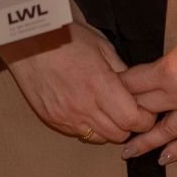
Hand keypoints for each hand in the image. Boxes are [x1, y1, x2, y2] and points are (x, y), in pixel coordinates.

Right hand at [0, 22, 155, 144]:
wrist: (30, 40)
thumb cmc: (67, 38)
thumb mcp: (102, 48)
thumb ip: (121, 72)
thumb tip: (137, 90)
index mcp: (99, 85)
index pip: (132, 119)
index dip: (144, 118)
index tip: (145, 109)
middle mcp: (83, 106)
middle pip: (118, 134)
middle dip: (129, 125)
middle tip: (128, 109)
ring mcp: (66, 116)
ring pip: (99, 138)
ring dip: (108, 128)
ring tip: (107, 109)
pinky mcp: (52, 120)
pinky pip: (79, 133)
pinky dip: (88, 126)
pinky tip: (87, 109)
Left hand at [120, 12, 176, 164]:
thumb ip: (170, 62)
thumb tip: (159, 72)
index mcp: (168, 71)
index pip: (133, 84)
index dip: (119, 89)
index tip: (109, 93)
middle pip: (143, 109)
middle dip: (126, 116)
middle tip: (112, 124)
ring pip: (163, 132)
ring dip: (143, 143)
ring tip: (127, 151)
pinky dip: (176, 151)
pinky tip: (163, 158)